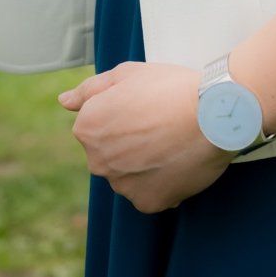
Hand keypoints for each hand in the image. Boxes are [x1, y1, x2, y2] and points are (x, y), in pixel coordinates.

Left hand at [58, 61, 231, 213]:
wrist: (211, 115)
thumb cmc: (169, 88)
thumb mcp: (127, 73)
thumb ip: (90, 89)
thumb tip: (63, 101)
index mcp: (88, 128)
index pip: (98, 124)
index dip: (125, 112)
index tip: (146, 106)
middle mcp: (97, 161)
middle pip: (111, 152)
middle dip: (129, 141)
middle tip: (160, 122)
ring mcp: (122, 185)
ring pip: (129, 174)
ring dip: (144, 163)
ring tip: (172, 141)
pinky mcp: (147, 203)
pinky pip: (149, 192)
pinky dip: (161, 181)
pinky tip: (177, 160)